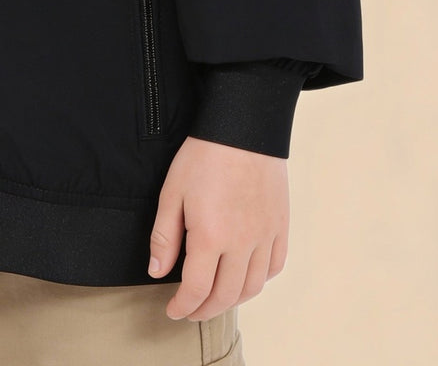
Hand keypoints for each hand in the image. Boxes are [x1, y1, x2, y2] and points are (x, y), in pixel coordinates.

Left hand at [147, 136, 288, 320]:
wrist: (244, 126)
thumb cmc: (203, 155)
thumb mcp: (172, 192)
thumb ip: (164, 236)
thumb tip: (157, 272)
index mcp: (211, 237)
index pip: (197, 289)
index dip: (183, 307)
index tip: (173, 311)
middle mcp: (242, 244)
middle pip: (226, 296)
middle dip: (205, 310)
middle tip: (191, 310)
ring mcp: (265, 236)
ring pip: (253, 287)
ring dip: (233, 300)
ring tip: (216, 297)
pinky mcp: (280, 225)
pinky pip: (274, 266)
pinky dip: (259, 279)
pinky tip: (246, 275)